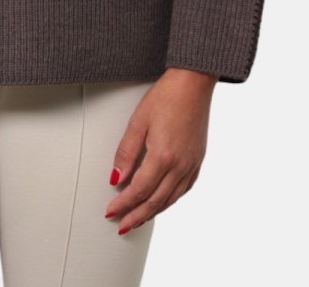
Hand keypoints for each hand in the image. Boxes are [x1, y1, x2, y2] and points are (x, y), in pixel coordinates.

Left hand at [104, 68, 216, 232]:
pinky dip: (169, 201)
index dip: (123, 204)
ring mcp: (191, 165)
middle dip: (136, 216)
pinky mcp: (197, 160)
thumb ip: (126, 153)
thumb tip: (116, 178)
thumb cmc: (167, 96)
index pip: (139, 190)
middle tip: (122, 225)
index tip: (111, 211)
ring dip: (152, 212)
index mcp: (163, 156)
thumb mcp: (138, 122)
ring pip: (170, 199)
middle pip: (155, 201)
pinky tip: (162, 202)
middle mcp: (180, 166)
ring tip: (138, 219)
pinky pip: (183, 190)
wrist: (193, 83)